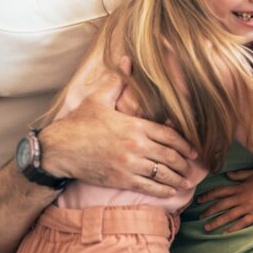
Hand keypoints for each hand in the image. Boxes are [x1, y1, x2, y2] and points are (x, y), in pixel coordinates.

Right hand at [41, 58, 197, 197]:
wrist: (58, 149)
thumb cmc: (78, 123)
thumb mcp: (98, 98)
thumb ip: (117, 82)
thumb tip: (126, 60)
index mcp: (135, 125)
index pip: (170, 136)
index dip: (185, 145)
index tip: (194, 152)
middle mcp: (136, 146)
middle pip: (170, 156)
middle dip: (184, 164)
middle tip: (192, 169)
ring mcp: (129, 164)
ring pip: (162, 174)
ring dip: (177, 179)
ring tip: (185, 182)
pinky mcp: (121, 179)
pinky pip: (148, 187)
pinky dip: (162, 191)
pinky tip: (170, 192)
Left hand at [196, 169, 252, 232]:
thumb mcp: (252, 173)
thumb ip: (239, 175)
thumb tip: (227, 175)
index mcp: (239, 188)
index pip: (219, 192)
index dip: (208, 196)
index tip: (199, 200)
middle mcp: (240, 198)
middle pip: (221, 205)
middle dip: (208, 211)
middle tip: (199, 217)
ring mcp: (247, 207)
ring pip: (228, 216)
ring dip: (216, 222)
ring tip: (207, 228)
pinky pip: (241, 223)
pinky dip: (232, 228)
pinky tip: (225, 233)